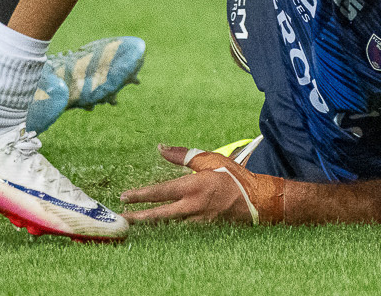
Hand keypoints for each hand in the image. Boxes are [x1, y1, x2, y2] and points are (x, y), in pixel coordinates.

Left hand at [121, 145, 285, 223]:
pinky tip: (159, 232)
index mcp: (194, 186)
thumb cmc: (233, 177)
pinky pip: (182, 233)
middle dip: (139, 217)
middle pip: (160, 215)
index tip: (124, 196)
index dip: (140, 195)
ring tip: (135, 225)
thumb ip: (183, 155)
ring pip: (169, 227)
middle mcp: (194, 206)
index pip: (161, 191)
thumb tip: (161, 147)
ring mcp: (199, 222)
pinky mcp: (205, 232)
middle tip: (122, 218)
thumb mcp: (210, 160)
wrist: (258, 200)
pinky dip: (169, 232)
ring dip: (152, 226)